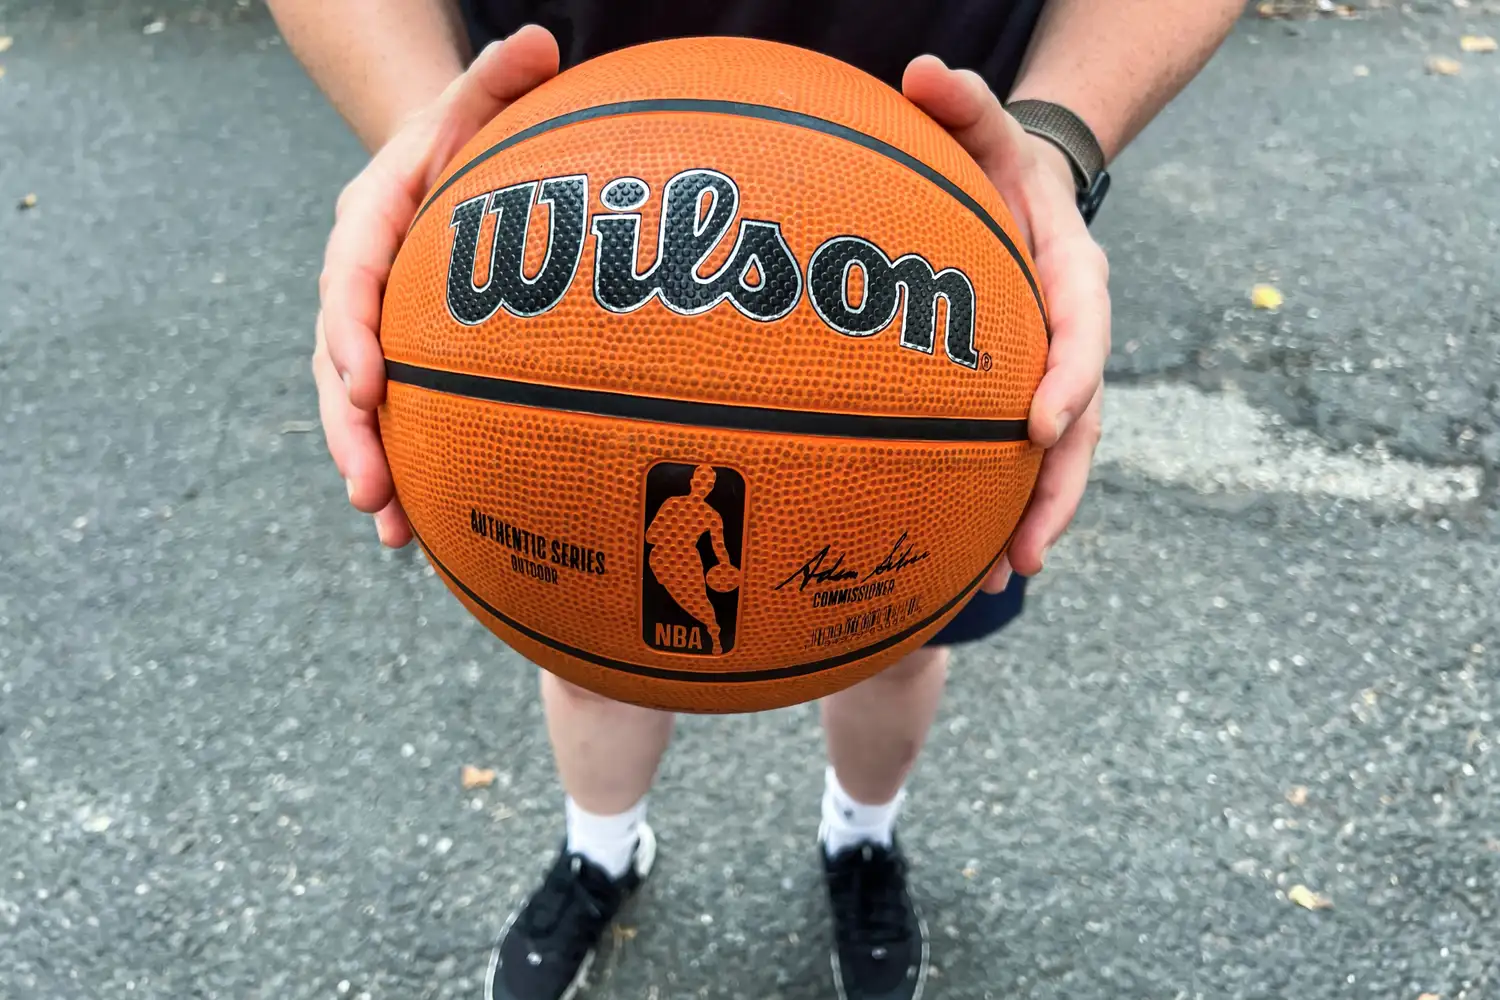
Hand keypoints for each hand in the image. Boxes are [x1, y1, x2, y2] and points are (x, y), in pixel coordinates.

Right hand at [313, 26, 559, 546]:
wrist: (435, 170)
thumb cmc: (463, 140)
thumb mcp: (473, 104)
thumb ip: (499, 78)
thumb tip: (543, 40)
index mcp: (366, 226)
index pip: (348, 281)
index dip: (352, 333)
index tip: (370, 383)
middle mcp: (355, 286)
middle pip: (338, 363)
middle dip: (350, 429)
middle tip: (371, 488)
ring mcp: (369, 331)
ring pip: (354, 408)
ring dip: (368, 468)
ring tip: (391, 530)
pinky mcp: (395, 366)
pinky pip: (389, 423)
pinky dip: (399, 474)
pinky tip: (417, 535)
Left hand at [903, 58, 1109, 591]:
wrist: (1024, 192)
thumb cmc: (995, 165)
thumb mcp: (985, 128)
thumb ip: (963, 103)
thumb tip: (918, 69)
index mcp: (1074, 275)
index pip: (1084, 328)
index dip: (1070, 377)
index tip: (1040, 424)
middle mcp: (1073, 334)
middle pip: (1082, 419)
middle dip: (1059, 488)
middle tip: (1026, 554)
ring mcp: (1053, 371)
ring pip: (1058, 456)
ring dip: (1034, 518)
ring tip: (997, 583)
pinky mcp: (1022, 394)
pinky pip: (1018, 457)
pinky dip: (1000, 506)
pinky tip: (962, 563)